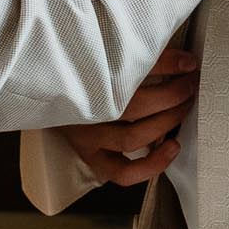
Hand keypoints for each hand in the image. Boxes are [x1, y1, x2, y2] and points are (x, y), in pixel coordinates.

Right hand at [57, 48, 197, 186]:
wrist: (38, 88)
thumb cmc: (78, 71)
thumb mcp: (101, 56)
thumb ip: (137, 55)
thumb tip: (185, 61)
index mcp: (83, 79)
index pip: (128, 70)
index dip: (165, 65)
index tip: (188, 62)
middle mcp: (83, 111)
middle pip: (134, 106)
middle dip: (171, 95)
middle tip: (190, 84)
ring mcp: (86, 137)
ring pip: (132, 137)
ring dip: (166, 123)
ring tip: (185, 107)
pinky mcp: (90, 156)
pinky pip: (122, 172)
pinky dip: (151, 165)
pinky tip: (172, 147)